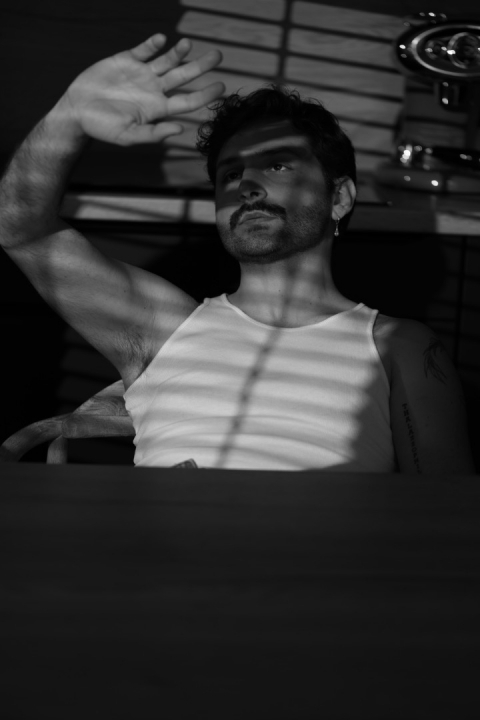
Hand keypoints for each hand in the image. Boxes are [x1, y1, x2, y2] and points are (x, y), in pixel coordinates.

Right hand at [57, 34, 224, 144]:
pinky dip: (153, 44)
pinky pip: (145, 49)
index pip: (188, 101)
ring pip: (168, 60)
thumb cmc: (103, 129)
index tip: (221, 87)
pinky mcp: (127, 60)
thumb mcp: (128, 136)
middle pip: (184, 76)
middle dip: (201, 66)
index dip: (206, 94)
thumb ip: (153, 133)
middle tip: (218, 56)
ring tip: (189, 44)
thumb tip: (180, 129)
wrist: (77, 112)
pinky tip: (161, 40)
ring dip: (180, 52)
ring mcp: (142, 74)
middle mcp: (155, 90)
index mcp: (158, 109)